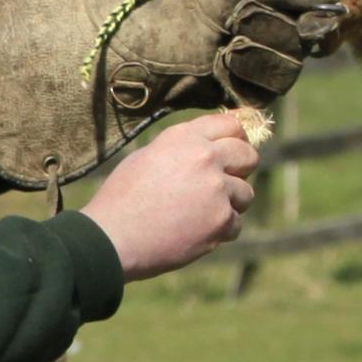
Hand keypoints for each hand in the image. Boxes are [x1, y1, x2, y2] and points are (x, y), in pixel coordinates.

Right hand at [79, 114, 257, 281]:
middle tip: (226, 183)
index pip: (231, 125)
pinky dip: (221, 230)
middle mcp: (205, 157)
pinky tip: (196, 232)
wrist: (113, 236)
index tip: (236, 148)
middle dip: (242, 168)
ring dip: (231, 204)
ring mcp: (216, 189)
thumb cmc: (122, 198)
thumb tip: (208, 148)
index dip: (236, 138)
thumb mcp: (147, 156)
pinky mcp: (221, 220)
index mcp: (184, 137)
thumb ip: (182, 149)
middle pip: (248, 155)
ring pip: (245, 193)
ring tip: (202, 213)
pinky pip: (236, 223)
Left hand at [104, 0, 343, 112]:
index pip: (322, 15)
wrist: (153, 31)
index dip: (316, 16)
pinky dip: (239, 74)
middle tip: (237, 18)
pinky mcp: (245, 93)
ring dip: (253, 52)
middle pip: (308, 42)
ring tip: (222, 42)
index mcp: (280, 3)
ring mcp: (262, 66)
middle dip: (272, 28)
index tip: (304, 14)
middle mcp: (277, 34)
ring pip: (289, 68)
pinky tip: (217, 64)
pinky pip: (265, 91)